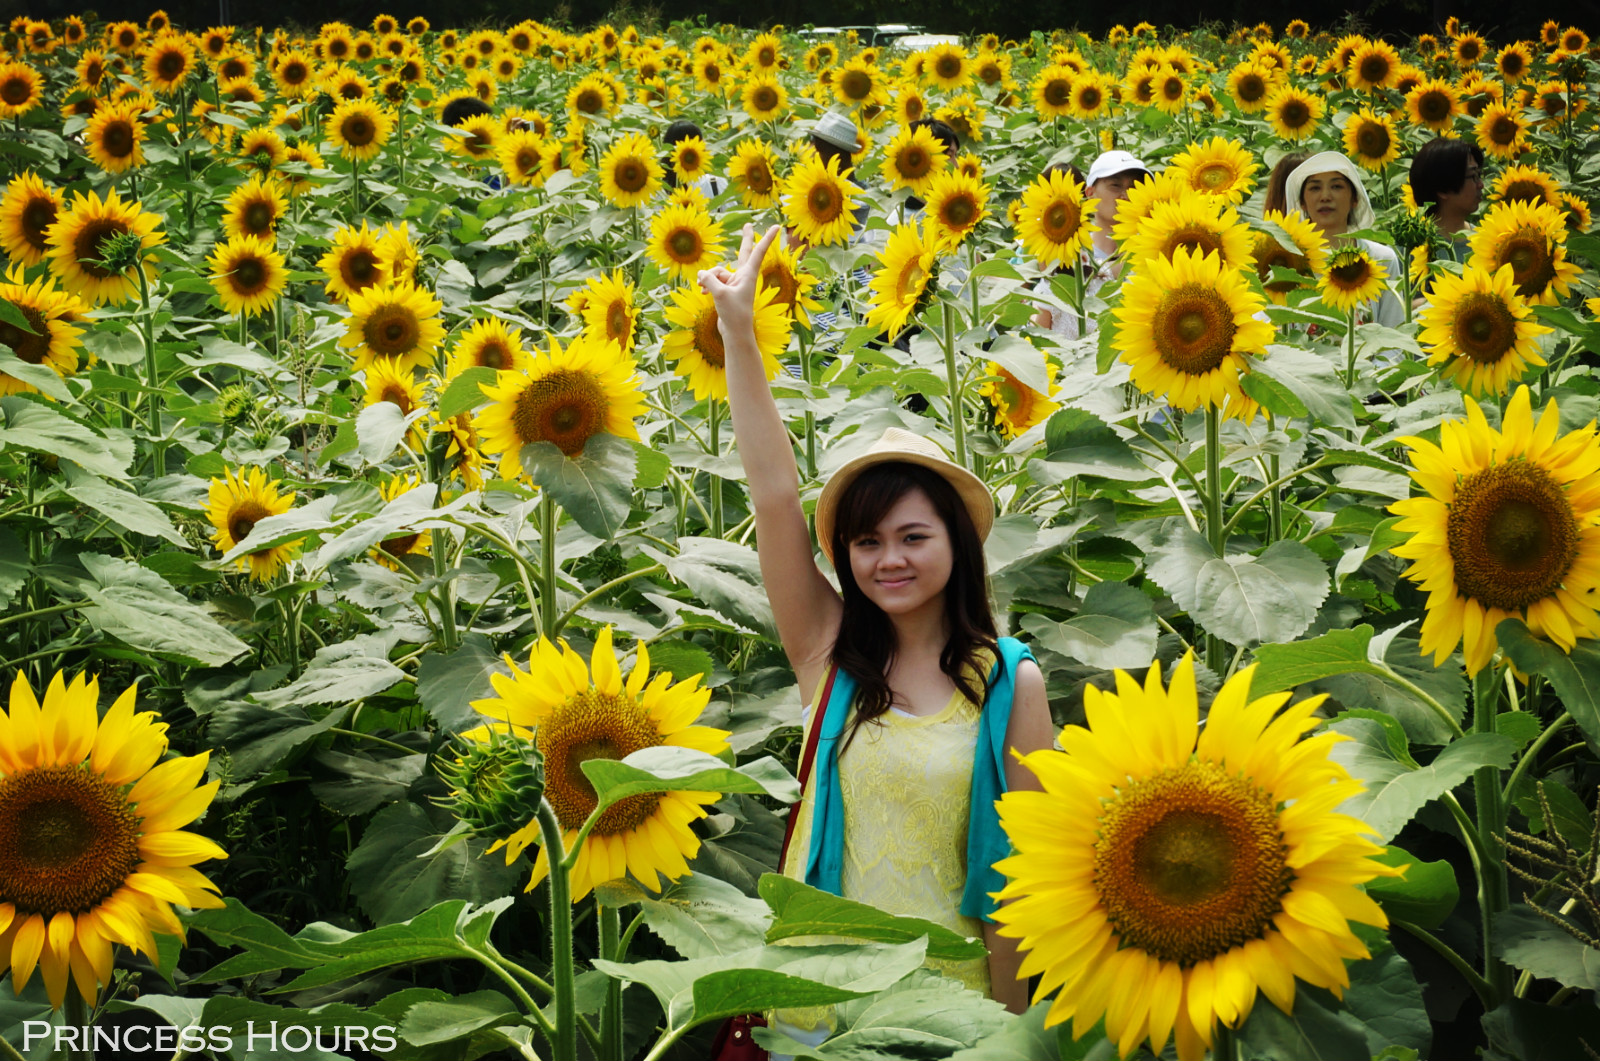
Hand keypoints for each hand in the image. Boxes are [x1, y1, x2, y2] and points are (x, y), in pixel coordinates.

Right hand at [698, 223, 778, 338]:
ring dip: (708, 279)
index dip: (767, 238)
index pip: (758, 251)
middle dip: (745, 239)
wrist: (735, 332)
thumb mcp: (720, 293)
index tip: (777, 226)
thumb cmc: (734, 313)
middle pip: (744, 252)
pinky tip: (703, 293)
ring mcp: (734, 282)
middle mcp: (743, 276)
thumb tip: (701, 274)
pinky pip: (713, 280)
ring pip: (717, 272)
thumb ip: (709, 279)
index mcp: (748, 274)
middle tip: (748, 225)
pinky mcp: (726, 290)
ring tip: (704, 290)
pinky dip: (707, 285)